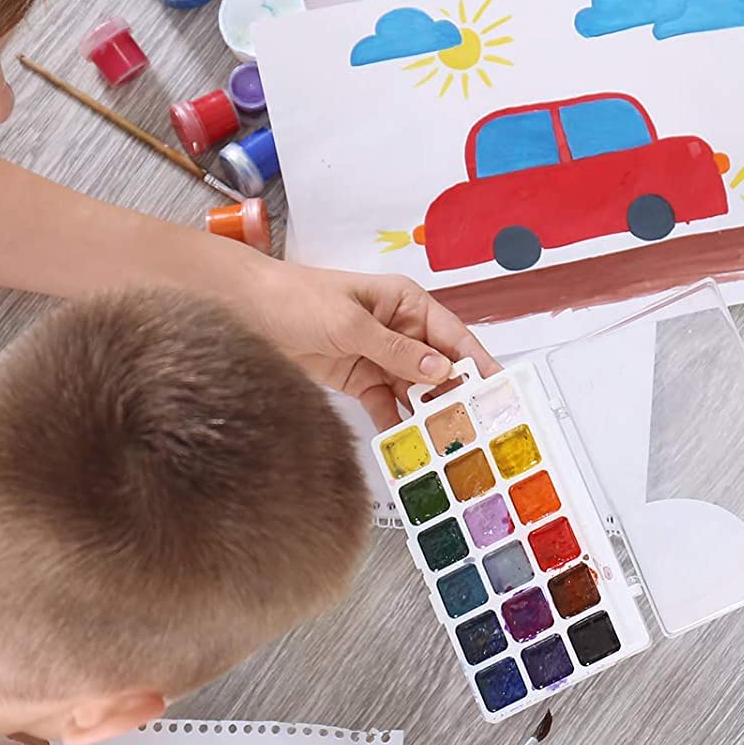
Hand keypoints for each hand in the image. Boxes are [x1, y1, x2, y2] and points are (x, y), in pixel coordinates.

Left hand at [251, 263, 500, 428]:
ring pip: (416, 390)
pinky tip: (408, 445)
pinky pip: (387, 405)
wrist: (244, 312)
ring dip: (428, 414)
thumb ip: (396, 350)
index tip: (499, 388)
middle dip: (456, 396)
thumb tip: (441, 370)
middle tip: (476, 428)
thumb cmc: (297, 299)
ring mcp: (381, 357)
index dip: (477, 362)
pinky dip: (397, 424)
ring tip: (446, 443)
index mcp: (405, 303)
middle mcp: (400, 329)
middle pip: (439, 367)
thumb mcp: (350, 323)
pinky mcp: (360, 380)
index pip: (452, 335)